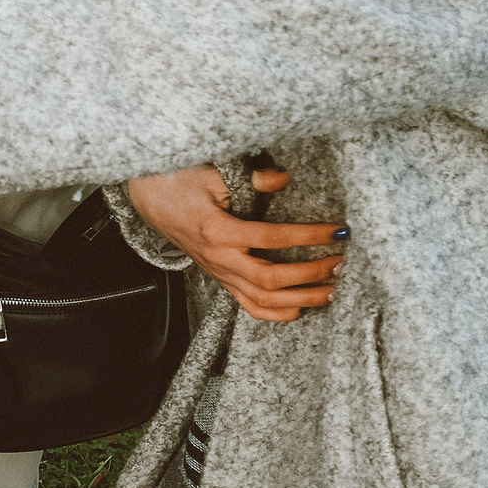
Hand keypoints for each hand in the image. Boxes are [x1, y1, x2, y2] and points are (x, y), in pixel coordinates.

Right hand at [125, 164, 344, 321]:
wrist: (148, 199)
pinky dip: (277, 313)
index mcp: (217, 231)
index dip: (307, 236)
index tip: (335, 231)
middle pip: (270, 279)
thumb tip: (283, 178)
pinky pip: (249, 307)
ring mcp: (219, 273)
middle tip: (339, 264)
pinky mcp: (220, 278)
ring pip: (263, 300)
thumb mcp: (211, 174)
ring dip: (301, 299)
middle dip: (310, 274)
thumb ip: (251, 179)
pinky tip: (301, 307)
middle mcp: (219, 258)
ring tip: (331, 291)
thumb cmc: (176, 183)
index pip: (271, 238)